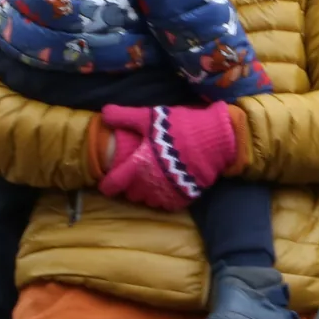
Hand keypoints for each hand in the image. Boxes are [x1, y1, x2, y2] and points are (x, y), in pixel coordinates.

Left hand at [96, 102, 236, 211]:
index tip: (107, 182)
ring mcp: (167, 193)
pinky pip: (167, 205)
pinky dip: (165, 198)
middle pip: (131, 195)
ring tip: (152, 180)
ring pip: (148, 201)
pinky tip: (168, 185)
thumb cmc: (180, 127)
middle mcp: (150, 184)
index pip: (113, 185)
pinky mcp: (184, 197)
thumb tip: (103, 114)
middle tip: (136, 174)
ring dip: (147, 193)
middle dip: (130, 186)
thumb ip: (125, 117)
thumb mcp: (150, 117)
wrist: (216, 140)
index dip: (107, 185)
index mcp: (138, 165)